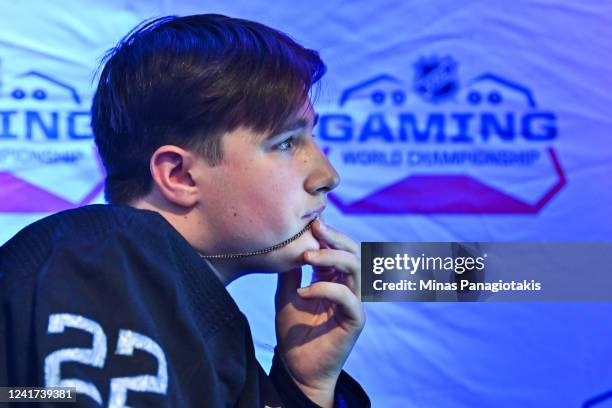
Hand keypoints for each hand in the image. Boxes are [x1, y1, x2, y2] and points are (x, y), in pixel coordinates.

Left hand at [275, 219, 364, 406]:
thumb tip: (288, 241)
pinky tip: (304, 291)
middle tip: (315, 227)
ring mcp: (354, 302)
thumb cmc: (293, 331)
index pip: (338, 248)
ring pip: (356, 268)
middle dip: (335, 237)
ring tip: (307, 258)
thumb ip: (291, 270)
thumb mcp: (286, 293)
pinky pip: (347, 297)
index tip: (310, 219)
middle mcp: (348, 287)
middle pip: (353, 252)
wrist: (295, 366)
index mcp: (334, 278)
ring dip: (332, 258)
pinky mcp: (355, 320)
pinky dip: (325, 289)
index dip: (327, 233)